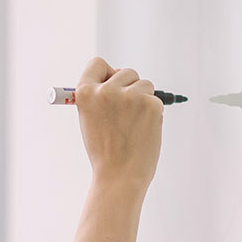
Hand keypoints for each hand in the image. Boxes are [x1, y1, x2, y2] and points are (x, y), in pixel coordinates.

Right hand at [74, 56, 163, 192]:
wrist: (119, 177)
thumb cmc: (105, 152)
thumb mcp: (90, 120)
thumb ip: (99, 97)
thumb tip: (118, 76)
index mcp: (85, 93)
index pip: (98, 64)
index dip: (107, 73)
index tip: (112, 83)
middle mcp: (106, 90)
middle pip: (126, 71)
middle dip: (130, 87)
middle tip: (127, 114)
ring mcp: (129, 96)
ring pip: (144, 84)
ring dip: (143, 100)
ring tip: (133, 126)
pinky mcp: (150, 104)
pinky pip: (156, 99)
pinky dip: (153, 113)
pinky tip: (144, 131)